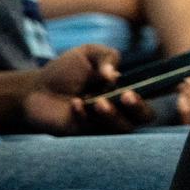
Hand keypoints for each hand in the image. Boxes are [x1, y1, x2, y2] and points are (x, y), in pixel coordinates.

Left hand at [22, 45, 154, 134]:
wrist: (35, 90)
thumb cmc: (64, 71)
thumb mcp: (87, 53)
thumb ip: (107, 56)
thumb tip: (115, 75)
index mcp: (125, 88)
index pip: (150, 94)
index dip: (154, 93)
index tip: (137, 88)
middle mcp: (121, 108)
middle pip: (145, 116)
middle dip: (138, 108)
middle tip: (125, 96)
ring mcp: (106, 124)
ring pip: (124, 127)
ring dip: (113, 115)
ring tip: (97, 101)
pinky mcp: (89, 135)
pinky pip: (97, 131)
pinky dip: (87, 117)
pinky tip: (75, 105)